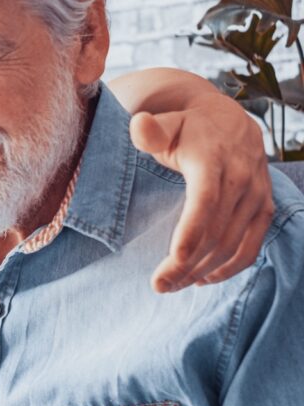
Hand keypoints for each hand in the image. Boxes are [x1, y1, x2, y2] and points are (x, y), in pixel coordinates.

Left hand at [130, 101, 273, 292]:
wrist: (228, 121)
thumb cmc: (186, 128)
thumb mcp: (165, 124)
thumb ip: (150, 130)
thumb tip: (139, 124)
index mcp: (213, 159)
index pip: (205, 200)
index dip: (192, 231)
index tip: (174, 260)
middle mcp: (241, 179)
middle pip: (216, 232)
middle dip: (187, 264)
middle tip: (159, 285)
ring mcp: (257, 197)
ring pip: (232, 245)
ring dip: (203, 271)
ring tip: (174, 285)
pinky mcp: (265, 210)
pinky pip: (251, 247)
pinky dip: (229, 268)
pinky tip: (203, 279)